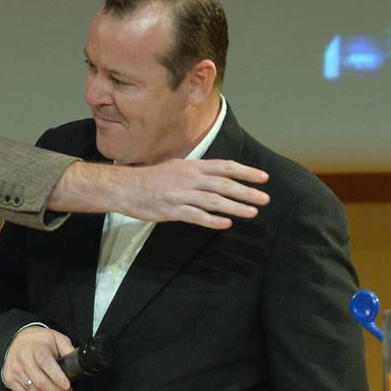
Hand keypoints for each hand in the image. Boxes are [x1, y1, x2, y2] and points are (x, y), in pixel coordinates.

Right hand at [4, 326, 73, 390]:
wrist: (17, 340)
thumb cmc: (39, 341)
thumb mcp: (56, 338)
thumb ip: (68, 349)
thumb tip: (78, 363)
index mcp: (35, 348)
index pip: (46, 364)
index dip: (57, 377)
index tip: (67, 385)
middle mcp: (23, 359)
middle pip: (40, 382)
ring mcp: (15, 371)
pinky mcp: (10, 380)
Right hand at [119, 159, 269, 227]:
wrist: (126, 187)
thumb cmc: (152, 178)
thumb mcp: (177, 167)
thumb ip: (198, 172)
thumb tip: (220, 176)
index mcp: (192, 166)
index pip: (225, 167)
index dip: (245, 172)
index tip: (263, 178)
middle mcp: (189, 178)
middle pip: (223, 184)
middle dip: (246, 191)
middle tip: (265, 198)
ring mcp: (181, 195)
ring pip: (214, 200)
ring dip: (235, 207)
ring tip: (252, 212)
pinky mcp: (172, 210)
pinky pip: (196, 216)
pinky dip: (212, 220)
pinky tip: (226, 223)